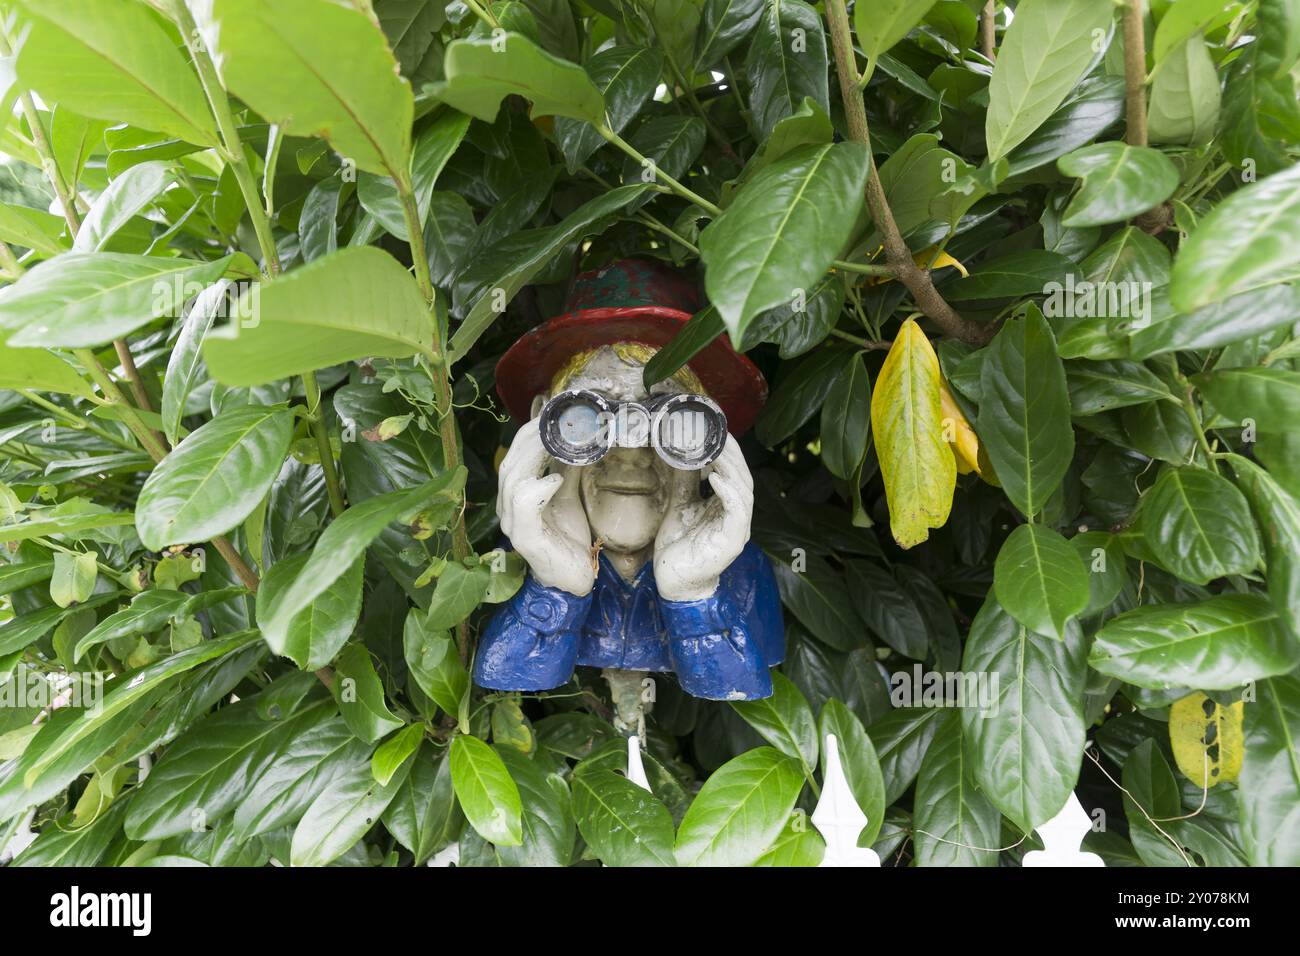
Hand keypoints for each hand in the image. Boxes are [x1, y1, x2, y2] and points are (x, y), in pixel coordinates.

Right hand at [497, 419, 594, 596]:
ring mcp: (513, 525)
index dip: (528, 433)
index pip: (513, 456)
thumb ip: (566, 469)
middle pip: (510, 464)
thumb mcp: (568, 495)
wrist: (575, 576)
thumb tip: (576, 438)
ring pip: (513, 481)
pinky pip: (524, 506)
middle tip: (553, 420)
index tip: (549, 412)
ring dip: (534, 456)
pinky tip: (556, 480)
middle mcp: (507, 509)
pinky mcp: (526, 539)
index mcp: (515, 496)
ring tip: (555, 442)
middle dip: (530, 438)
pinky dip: (539, 488)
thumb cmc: (568, 538)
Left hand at [653, 435, 753, 601]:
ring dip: (730, 467)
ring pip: (743, 490)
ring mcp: (738, 528)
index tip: (714, 430)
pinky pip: (737, 510)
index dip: (728, 450)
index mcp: (727, 506)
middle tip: (716, 432)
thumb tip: (681, 454)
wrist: (673, 582)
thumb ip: (686, 482)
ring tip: (715, 449)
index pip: (735, 471)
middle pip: (743, 476)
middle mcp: (737, 515)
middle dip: (731, 453)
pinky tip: (715, 477)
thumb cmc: (679, 546)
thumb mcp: (681, 505)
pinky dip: (728, 491)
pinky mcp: (732, 540)